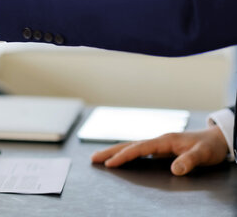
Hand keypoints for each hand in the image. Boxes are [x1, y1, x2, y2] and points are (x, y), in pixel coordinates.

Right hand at [91, 126, 228, 175]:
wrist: (216, 139)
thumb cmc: (209, 146)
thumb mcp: (203, 155)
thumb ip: (188, 161)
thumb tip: (174, 170)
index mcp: (164, 140)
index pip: (139, 148)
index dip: (124, 156)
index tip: (111, 164)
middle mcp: (158, 140)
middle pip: (129, 145)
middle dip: (110, 151)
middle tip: (93, 158)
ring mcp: (157, 144)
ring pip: (131, 147)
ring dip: (114, 152)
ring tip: (98, 158)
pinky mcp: (160, 149)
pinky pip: (137, 151)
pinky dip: (125, 154)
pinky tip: (119, 158)